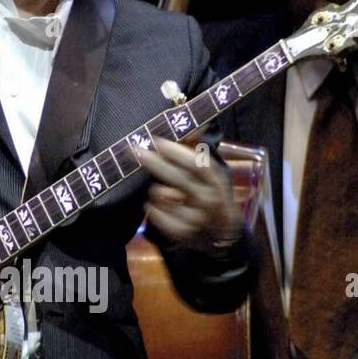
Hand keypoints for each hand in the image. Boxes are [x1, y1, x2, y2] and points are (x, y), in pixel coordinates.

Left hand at [137, 138, 241, 252]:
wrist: (223, 235)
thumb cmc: (212, 195)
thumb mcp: (212, 173)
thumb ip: (199, 149)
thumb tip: (197, 123)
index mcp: (216, 181)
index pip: (196, 164)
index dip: (175, 151)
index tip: (157, 141)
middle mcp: (208, 199)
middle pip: (176, 178)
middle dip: (153, 162)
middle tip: (135, 150)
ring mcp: (196, 218)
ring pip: (162, 196)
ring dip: (154, 188)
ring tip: (158, 187)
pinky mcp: (182, 233)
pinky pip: (156, 214)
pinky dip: (151, 207)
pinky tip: (155, 204)